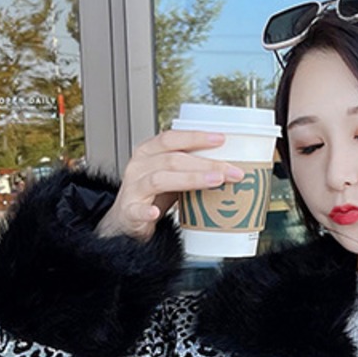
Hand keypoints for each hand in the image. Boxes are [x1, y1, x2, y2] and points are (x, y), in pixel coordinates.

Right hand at [95, 129, 245, 241]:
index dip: (196, 137)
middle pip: (173, 159)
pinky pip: (137, 210)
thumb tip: (228, 165)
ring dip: (190, 179)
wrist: (126, 219)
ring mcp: (132, 188)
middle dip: (206, 163)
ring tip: (215, 182)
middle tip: (231, 170)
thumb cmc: (152, 195)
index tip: (221, 139)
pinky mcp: (129, 211)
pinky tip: (155, 212)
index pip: (171, 138)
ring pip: (159, 179)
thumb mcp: (172, 175)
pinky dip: (146, 211)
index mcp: (148, 152)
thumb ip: (191, 168)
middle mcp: (138, 166)